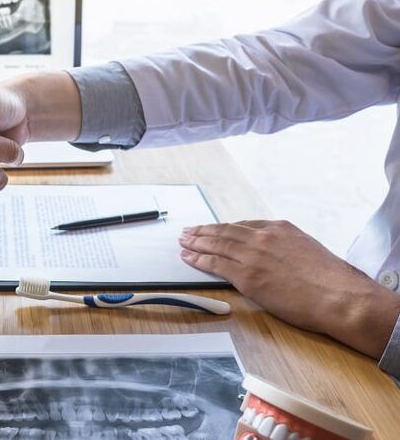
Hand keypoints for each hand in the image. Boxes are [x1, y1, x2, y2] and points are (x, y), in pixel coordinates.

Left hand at [179, 220, 399, 357]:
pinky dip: (198, 260)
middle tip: (188, 232)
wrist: (339, 296)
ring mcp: (253, 255)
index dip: (224, 228)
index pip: (243, 225)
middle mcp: (263, 237)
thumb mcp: (308, 250)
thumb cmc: (331, 281)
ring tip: (183, 241)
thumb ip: (285, 248)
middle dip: (204, 231)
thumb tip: (274, 258)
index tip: (214, 229)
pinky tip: (188, 258)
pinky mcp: (246, 275)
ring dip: (196, 242)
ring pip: (216, 244)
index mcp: (280, 228)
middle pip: (225, 231)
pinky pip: (215, 264)